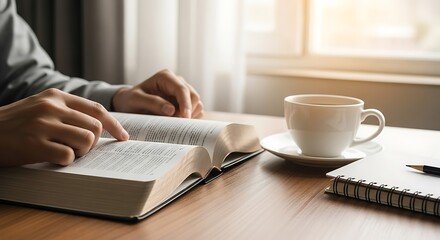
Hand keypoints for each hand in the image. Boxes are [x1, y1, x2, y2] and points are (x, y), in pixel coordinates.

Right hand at [0, 88, 128, 166]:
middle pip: (96, 127)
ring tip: (66, 152)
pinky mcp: (35, 144)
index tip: (124, 137)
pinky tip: (51, 158)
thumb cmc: (16, 124)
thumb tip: (100, 126)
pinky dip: (65, 161)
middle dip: (94, 142)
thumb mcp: (41, 107)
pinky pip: (68, 156)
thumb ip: (68, 111)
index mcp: (56, 96)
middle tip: (80, 149)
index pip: (97, 109)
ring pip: (87, 140)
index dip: (115, 125)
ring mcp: (43, 124)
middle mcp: (51, 107)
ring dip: (81, 152)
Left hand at [111, 69, 203, 117]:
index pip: (182, 89)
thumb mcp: (136, 100)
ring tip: (172, 121)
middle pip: (193, 96)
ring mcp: (183, 92)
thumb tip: (171, 110)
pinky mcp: (185, 101)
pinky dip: (190, 118)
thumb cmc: (131, 100)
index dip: (186, 104)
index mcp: (166, 77)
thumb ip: (152, 103)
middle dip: (188, 111)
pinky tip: (177, 121)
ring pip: (197, 104)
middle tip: (175, 123)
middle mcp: (177, 82)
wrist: (130, 104)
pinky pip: (196, 110)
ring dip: (189, 115)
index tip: (185, 117)